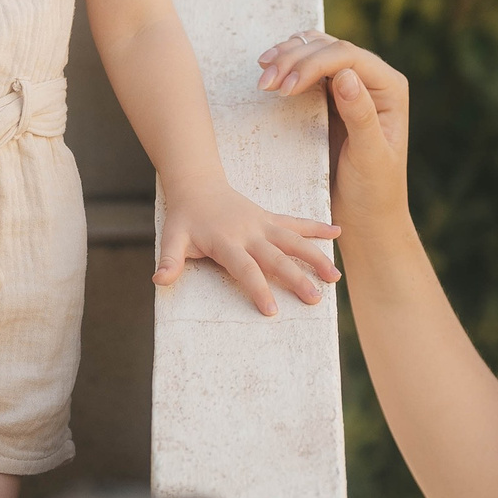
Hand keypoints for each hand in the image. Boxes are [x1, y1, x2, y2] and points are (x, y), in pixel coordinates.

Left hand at [154, 176, 340, 315]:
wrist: (197, 185)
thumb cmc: (184, 218)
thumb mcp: (172, 237)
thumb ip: (169, 260)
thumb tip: (159, 280)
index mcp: (226, 241)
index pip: (245, 269)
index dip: (258, 289)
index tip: (271, 311)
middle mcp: (249, 233)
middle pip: (276, 258)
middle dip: (296, 278)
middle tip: (315, 299)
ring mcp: (262, 224)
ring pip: (293, 240)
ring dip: (315, 256)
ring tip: (334, 276)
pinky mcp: (270, 218)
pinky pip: (295, 223)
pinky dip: (316, 227)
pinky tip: (338, 233)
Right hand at [258, 30, 410, 229]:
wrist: (364, 214)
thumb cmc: (373, 191)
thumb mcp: (369, 157)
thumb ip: (361, 116)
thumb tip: (345, 75)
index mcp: (390, 88)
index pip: (348, 57)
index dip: (313, 64)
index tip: (284, 89)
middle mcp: (373, 79)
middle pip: (329, 49)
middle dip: (294, 60)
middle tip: (265, 84)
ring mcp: (352, 84)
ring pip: (316, 50)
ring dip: (286, 58)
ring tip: (264, 78)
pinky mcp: (331, 94)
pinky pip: (308, 65)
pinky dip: (287, 64)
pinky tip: (269, 70)